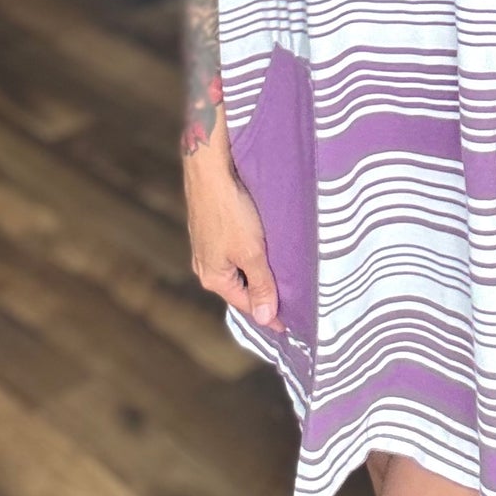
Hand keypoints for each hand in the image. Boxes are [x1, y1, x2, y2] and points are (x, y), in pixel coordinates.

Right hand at [183, 143, 285, 331]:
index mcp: (214, 278)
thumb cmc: (231, 211)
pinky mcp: (210, 231)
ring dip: (257, 275)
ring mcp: (206, 248)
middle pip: (240, 289)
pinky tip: (264, 252)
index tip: (290, 325)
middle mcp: (205, 266)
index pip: (246, 305)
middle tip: (290, 303)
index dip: (269, 314)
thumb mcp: (252, 252)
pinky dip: (249, 258)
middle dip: (262, 295)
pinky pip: (233, 254)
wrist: (210, 171)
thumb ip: (260, 284)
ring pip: (237, 270)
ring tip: (281, 279)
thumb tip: (265, 317)